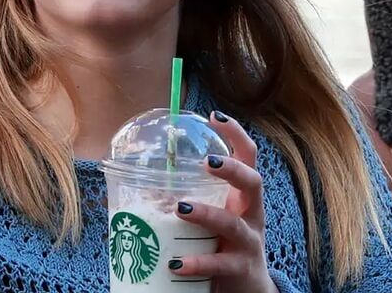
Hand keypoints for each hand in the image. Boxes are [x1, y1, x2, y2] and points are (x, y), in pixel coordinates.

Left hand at [168, 112, 277, 292]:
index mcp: (242, 196)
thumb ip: (189, 198)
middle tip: (208, 162)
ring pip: (232, 224)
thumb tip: (139, 181)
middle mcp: (251, 214)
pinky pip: (219, 264)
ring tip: (180, 208)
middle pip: (252, 182)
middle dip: (232, 170)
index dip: (235, 134)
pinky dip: (197, 262)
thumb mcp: (213, 217)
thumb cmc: (222, 245)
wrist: (245, 291)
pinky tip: (176, 263)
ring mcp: (248, 242)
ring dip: (206, 214)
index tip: (214, 116)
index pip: (247, 156)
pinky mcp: (239, 269)